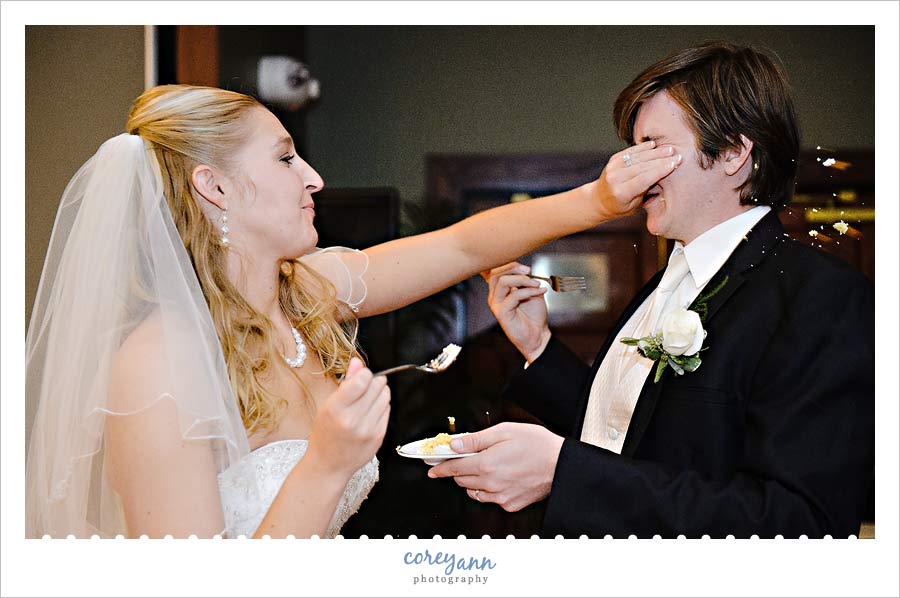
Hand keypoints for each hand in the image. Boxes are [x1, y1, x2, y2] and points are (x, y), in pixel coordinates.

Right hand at [305, 357, 389, 477]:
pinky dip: (381, 407)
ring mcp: (368, 430)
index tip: (361, 377)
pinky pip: (388, 411)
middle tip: (365, 387)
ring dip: (379, 394)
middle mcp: (353, 420)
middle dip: (374, 382)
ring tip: (367, 400)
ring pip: (386, 397)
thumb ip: (346, 382)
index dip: (364, 374)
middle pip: (377, 386)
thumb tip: (358, 362)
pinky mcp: (379, 437)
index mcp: (336, 409)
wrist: (329, 466)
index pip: (362, 380)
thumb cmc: (325, 435)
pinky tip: (370, 413)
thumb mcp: (327, 406)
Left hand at [427, 422, 563, 511]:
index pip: (453, 468)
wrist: (560, 464)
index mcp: (486, 464)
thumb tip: (454, 445)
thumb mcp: (504, 431)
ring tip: (484, 466)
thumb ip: (476, 439)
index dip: (440, 467)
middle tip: (461, 459)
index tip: (432, 467)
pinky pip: (489, 498)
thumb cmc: (537, 445)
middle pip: (461, 480)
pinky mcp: (510, 504)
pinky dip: (487, 489)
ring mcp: (500, 496)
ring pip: (473, 491)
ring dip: (471, 480)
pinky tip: (497, 478)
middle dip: (457, 469)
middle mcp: (491, 484)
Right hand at [486, 262, 550, 362]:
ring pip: (502, 282)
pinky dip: (528, 291)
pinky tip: (538, 292)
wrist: (538, 335)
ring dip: (522, 279)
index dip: (508, 264)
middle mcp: (495, 296)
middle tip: (529, 270)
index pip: (495, 271)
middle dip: (513, 268)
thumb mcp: (532, 291)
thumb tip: (526, 269)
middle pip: (496, 273)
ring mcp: (496, 304)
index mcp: (499, 290)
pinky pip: (513, 296)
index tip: (526, 267)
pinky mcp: (501, 313)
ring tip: (536, 283)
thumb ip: (526, 280)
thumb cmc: (534, 315)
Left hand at [590, 140, 681, 220]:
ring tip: (670, 149)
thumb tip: (663, 176)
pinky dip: (642, 148)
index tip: (675, 163)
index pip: (644, 179)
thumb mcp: (634, 205)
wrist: (598, 200)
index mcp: (621, 192)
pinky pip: (630, 152)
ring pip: (637, 157)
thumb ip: (645, 190)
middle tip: (678, 155)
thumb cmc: (619, 206)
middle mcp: (615, 178)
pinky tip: (654, 145)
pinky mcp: (613, 160)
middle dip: (661, 160)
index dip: (660, 170)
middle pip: (642, 166)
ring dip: (655, 152)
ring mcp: (613, 167)